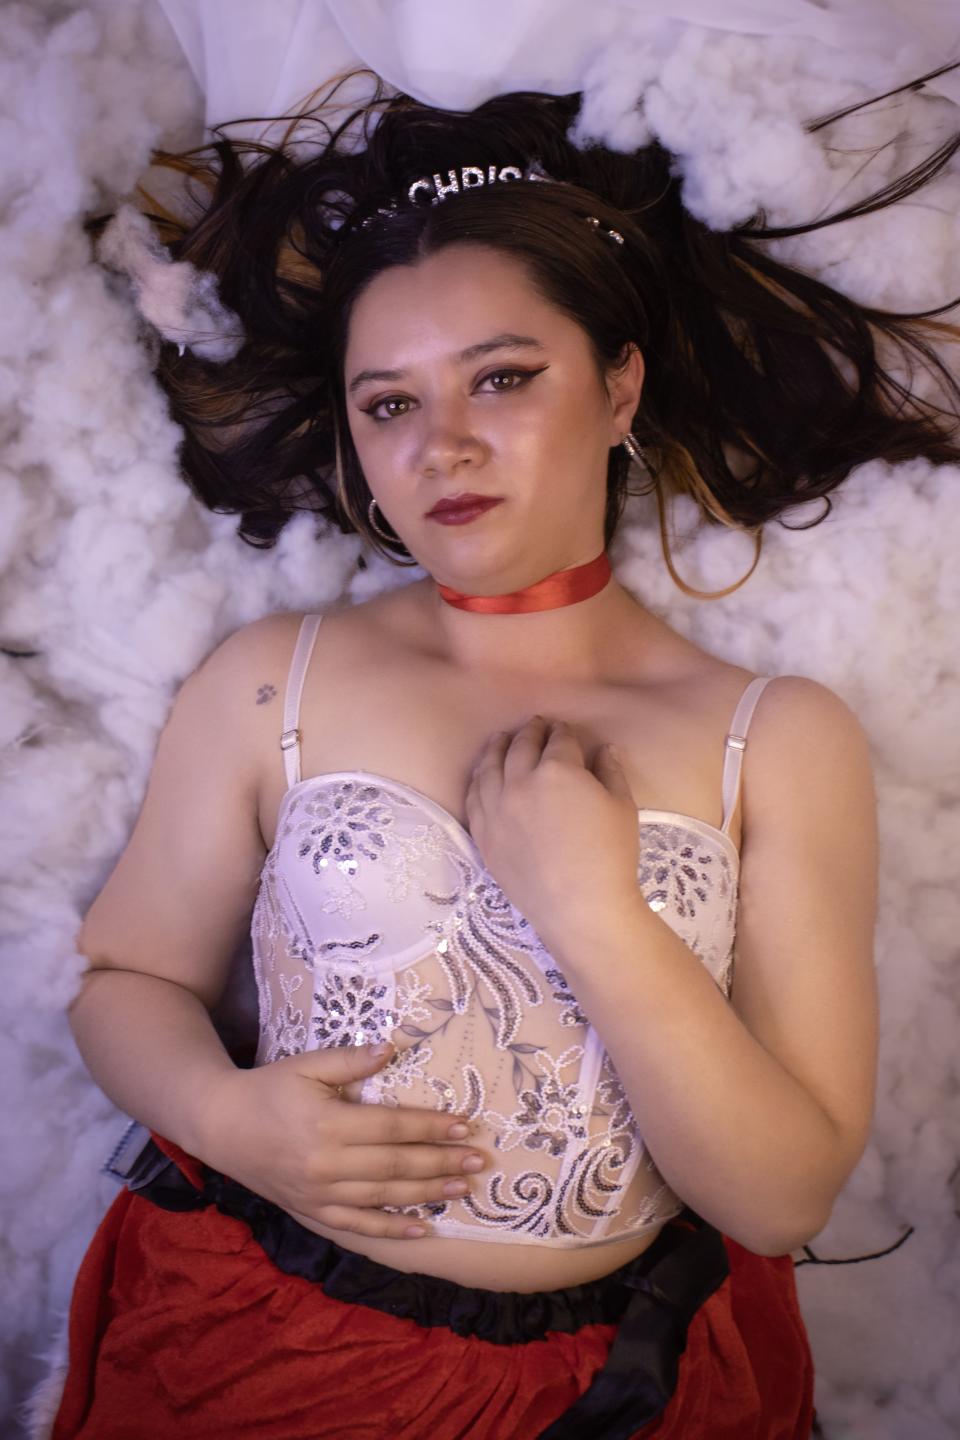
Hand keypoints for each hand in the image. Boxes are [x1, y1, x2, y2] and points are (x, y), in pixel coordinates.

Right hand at [199, 1042, 486, 1238]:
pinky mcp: (313, 1212)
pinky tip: (422, 1230)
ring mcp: (320, 1194)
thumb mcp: (306, 1065)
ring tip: (464, 1189)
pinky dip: (391, 1231)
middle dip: (441, 1163)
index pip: (392, 1127)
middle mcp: (327, 1165)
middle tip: (479, 1161)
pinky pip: (358, 1227)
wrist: (221, 1126)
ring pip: (384, 1198)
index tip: (466, 1126)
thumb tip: (392, 1049)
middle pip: (395, 1165)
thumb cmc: (269, 1089)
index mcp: (329, 1125)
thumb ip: (350, 1060)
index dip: (431, 1127)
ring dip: (428, 1194)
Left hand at [464, 716, 639, 951]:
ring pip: (490, 765)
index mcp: (557, 770)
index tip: (563, 729)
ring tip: (502, 739)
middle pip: (521, 746)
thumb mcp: (622, 807)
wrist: (579, 908)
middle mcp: (519, 781)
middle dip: (531, 732)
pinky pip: (473, 795)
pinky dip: (478, 777)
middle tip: (536, 726)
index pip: (559, 740)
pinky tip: (483, 773)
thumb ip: (611, 771)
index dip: (563, 731)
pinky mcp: (482, 832)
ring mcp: (495, 807)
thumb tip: (604, 749)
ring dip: (498, 747)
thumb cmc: (609, 857)